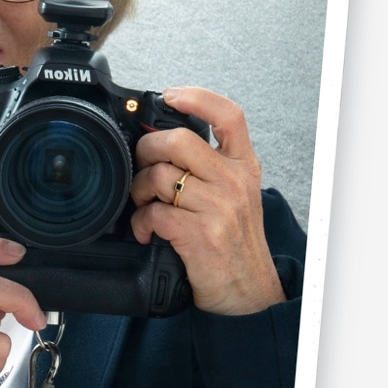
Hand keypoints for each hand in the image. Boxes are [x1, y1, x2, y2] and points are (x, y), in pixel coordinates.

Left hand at [130, 87, 284, 315]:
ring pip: (159, 176)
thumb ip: (207, 167)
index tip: (170, 96)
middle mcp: (234, 182)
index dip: (197, 98)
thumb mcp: (234, 196)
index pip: (229, 116)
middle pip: (179, 140)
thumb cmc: (234, 243)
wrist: (248, 291)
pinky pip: (153, 214)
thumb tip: (160, 143)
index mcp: (243, 166)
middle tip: (141, 166)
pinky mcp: (201, 234)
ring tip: (143, 205)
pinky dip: (140, 223)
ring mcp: (219, 207)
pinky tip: (146, 232)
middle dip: (146, 150)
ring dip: (138, 191)